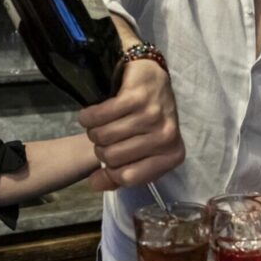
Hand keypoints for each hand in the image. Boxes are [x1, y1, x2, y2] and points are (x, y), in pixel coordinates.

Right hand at [77, 58, 184, 190]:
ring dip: (93, 131)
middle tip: (104, 137)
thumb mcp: (141, 149)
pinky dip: (88, 117)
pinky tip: (90, 114)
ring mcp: (152, 115)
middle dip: (100, 148)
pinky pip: (99, 116)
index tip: (108, 160)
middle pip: (112, 157)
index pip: (128, 177)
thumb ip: (119, 173)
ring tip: (100, 124)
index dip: (110, 172)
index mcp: (172, 155)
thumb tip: (94, 183)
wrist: (152, 76)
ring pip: (103, 136)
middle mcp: (166, 136)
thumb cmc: (147, 117)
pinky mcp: (136, 96)